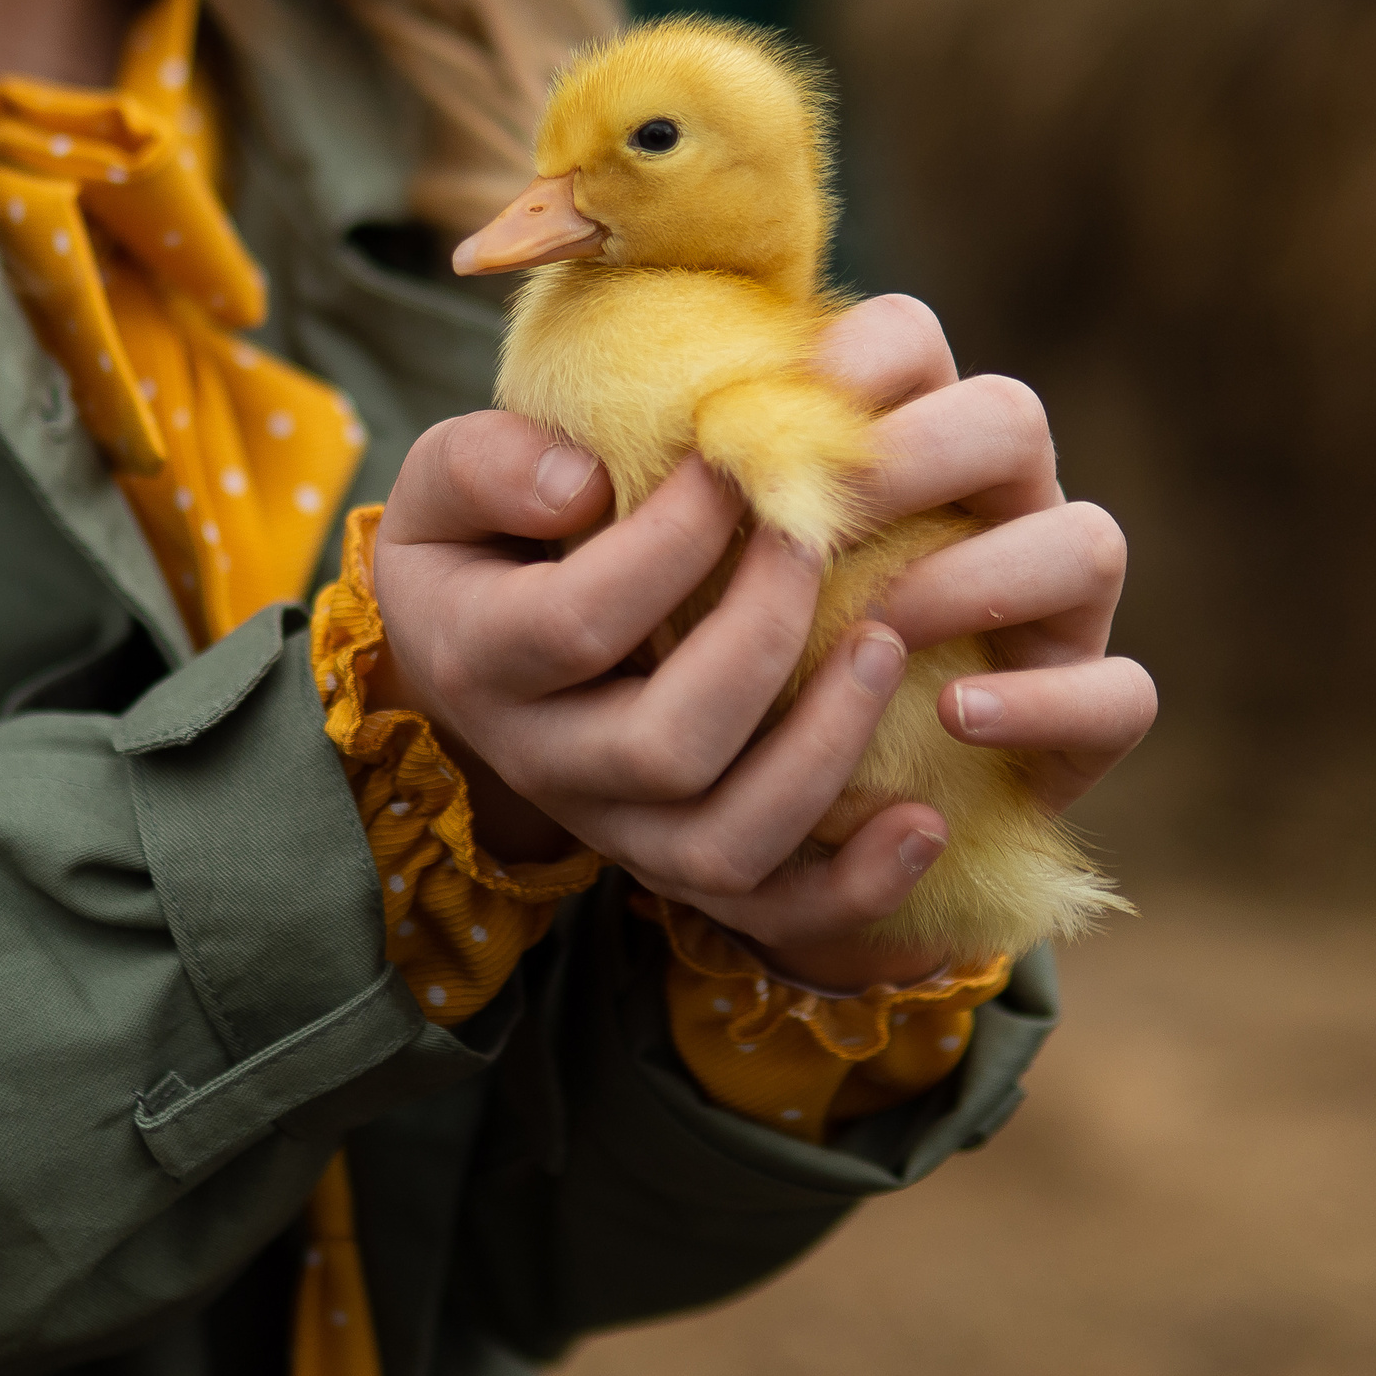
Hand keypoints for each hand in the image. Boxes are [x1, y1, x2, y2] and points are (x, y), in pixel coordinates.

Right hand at [371, 295, 1154, 990]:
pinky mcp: (680, 866)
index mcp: (477, 663)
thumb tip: (583, 485)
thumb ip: (489, 465)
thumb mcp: (452, 480)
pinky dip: (856, 886)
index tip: (734, 460)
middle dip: (762, 639)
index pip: (576, 624)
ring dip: (821, 752)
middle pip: (662, 748)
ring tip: (884, 643)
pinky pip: (771, 915)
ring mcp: (617, 831)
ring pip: (724, 846)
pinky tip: (923, 821)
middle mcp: (543, 767)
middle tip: (815, 539)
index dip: (670, 542)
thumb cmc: (488, 532)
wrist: (475, 639)